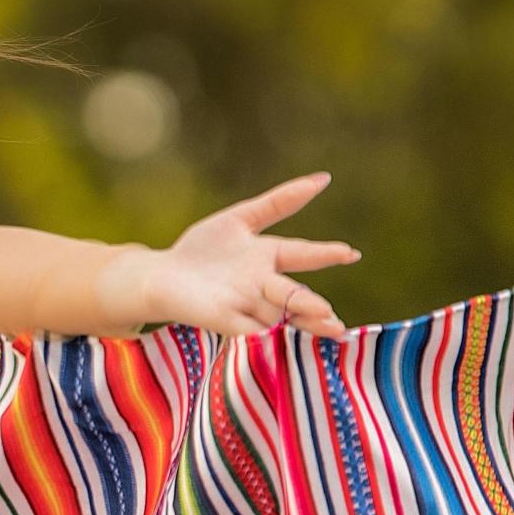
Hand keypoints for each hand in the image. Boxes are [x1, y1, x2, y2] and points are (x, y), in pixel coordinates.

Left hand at [112, 172, 359, 339]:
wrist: (163, 275)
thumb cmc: (203, 248)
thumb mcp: (241, 219)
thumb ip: (279, 202)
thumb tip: (324, 179)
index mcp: (270, 258)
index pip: (303, 255)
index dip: (326, 254)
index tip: (350, 253)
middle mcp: (265, 286)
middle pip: (294, 293)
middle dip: (312, 301)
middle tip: (332, 309)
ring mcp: (247, 307)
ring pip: (279, 316)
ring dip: (299, 320)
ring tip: (322, 323)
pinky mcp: (226, 322)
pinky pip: (248, 330)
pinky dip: (262, 333)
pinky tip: (274, 335)